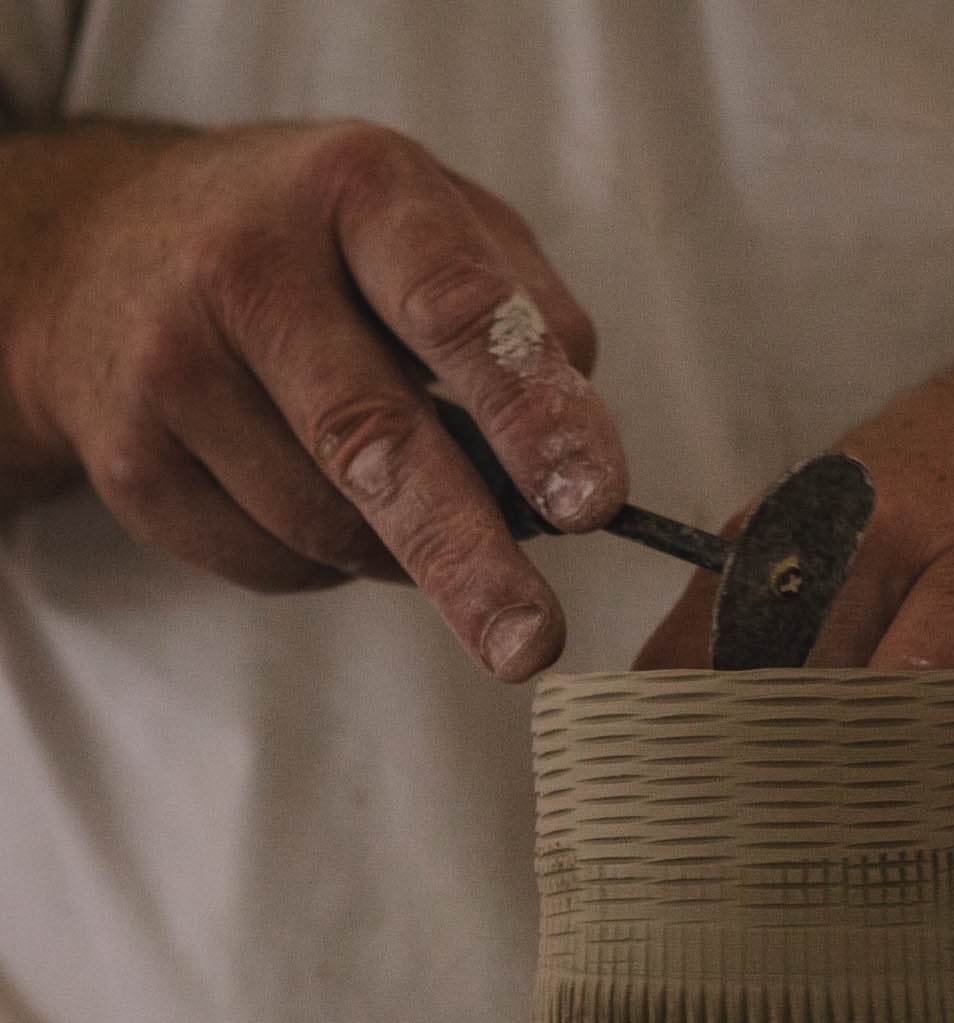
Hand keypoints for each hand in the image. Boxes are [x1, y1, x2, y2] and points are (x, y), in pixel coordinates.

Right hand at [2, 120, 627, 678]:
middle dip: (466, 555)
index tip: (592, 504)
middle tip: (533, 640)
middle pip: (374, 440)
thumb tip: (579, 447)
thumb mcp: (424, 219)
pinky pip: (273, 563)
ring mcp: (174, 366)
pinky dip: (328, 565)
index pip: (456, 310)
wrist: (98, 257)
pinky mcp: (134, 463)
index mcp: (354, 188)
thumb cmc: (311, 250)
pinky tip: (318, 502)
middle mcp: (247, 266)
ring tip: (410, 511)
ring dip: (400, 553)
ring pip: (328, 525)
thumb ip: (521, 310)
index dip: (532, 412)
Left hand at [636, 304, 953, 870]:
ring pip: (944, 663)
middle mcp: (905, 524)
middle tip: (752, 868)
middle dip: (784, 755)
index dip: (691, 709)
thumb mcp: (846, 515)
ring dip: (910, 769)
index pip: (734, 620)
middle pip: (827, 650)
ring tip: (883, 869)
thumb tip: (641, 711)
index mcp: (824, 519)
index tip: (657, 798)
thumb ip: (749, 602)